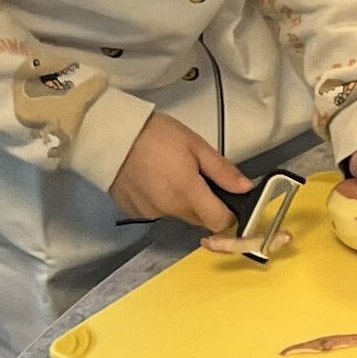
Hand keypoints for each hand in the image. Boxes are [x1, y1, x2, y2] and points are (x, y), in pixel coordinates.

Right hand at [109, 113, 249, 230]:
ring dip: (182, 201)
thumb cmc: (156, 135)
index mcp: (187, 193)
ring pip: (178, 215)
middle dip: (205, 204)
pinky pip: (158, 211)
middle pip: (199, 219)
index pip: (219, 222)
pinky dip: (161, 200)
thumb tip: (245, 188)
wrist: (111, 136)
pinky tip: (153, 179)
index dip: (229, 213)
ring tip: (170, 173)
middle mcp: (169, 210)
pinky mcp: (134, 212)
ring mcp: (150, 213)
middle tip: (197, 176)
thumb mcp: (196, 146)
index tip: (227, 198)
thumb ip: (222, 171)